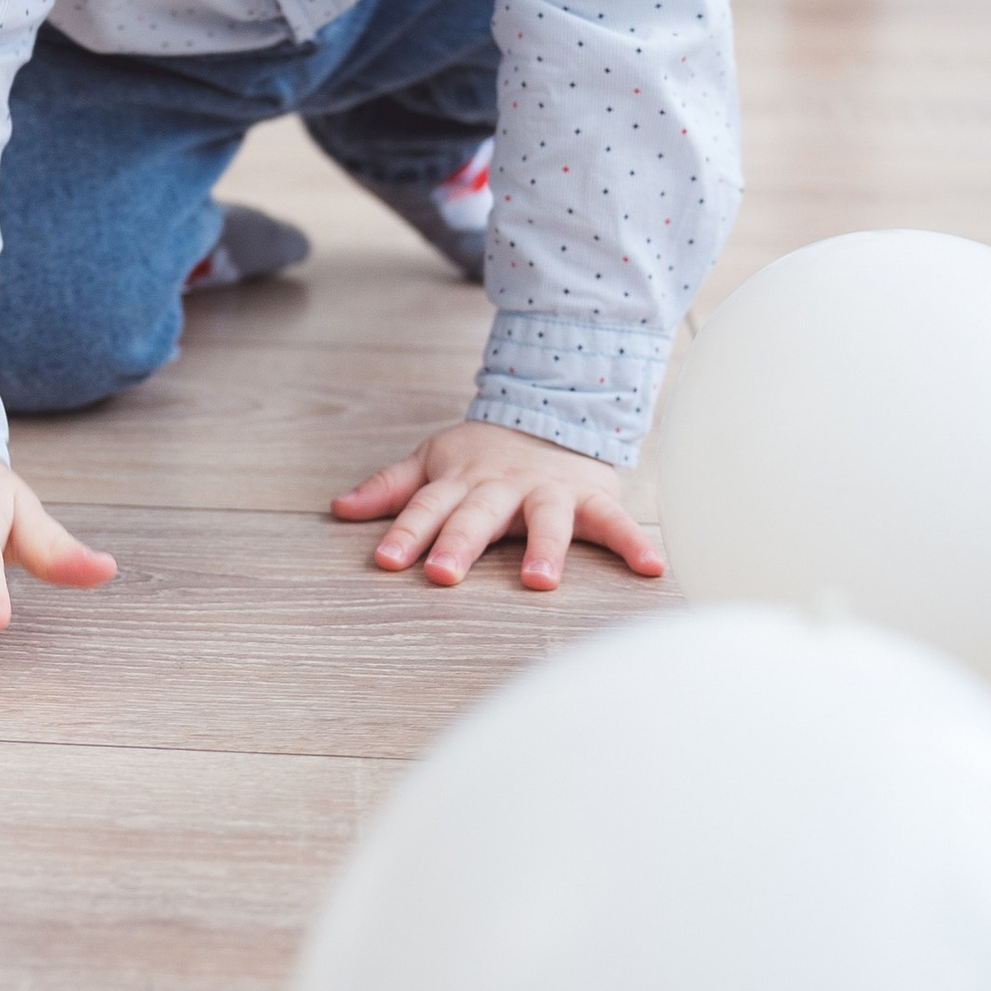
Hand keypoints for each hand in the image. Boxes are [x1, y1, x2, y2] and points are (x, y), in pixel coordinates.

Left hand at [332, 419, 661, 594]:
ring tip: (540, 582)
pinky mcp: (592, 497)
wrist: (553, 408)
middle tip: (442, 575)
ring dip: (544, 549)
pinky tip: (651, 569)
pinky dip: (633, 543)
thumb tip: (339, 509)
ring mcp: (549, 493)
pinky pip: (615, 521)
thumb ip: (391, 488)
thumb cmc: (484, 452)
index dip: (406, 533)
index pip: (426, 508)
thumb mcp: (432, 460)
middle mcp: (502, 488)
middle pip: (478, 517)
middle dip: (459, 544)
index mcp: (460, 481)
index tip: (386, 561)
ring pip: (546, 520)